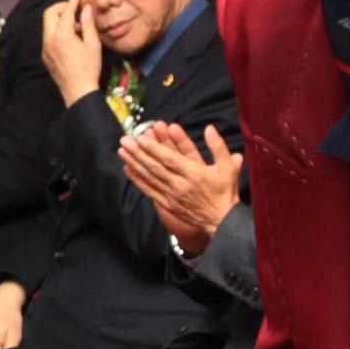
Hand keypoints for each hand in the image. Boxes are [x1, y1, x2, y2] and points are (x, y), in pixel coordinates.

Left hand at [41, 0, 105, 105]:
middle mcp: (49, 39)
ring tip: (76, 27)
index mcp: (62, 35)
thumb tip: (86, 8)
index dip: (71, 2)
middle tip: (73, 10)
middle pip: (49, 14)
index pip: (65, 12)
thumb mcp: (93, 44)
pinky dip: (56, 31)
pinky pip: (48, 36)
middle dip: (60, 8)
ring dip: (59, 20)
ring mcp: (45, 48)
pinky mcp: (45, 55)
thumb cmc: (89, 68)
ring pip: (47, 25)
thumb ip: (88, 24)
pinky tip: (70, 39)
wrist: (78, 91)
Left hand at [118, 122, 240, 257]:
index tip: (141, 138)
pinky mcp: (167, 204)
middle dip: (138, 153)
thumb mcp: (228, 167)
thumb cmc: (225, 191)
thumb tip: (209, 128)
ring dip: (134, 163)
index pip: (169, 159)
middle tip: (125, 140)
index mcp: (194, 174)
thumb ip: (218, 146)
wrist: (222, 220)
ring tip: (122, 151)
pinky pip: (149, 190)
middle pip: (155, 167)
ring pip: (150, 177)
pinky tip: (128, 169)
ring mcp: (172, 196)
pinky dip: (138, 179)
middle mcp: (180, 185)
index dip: (154, 148)